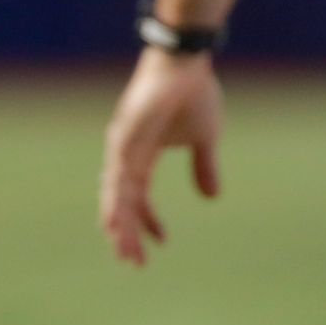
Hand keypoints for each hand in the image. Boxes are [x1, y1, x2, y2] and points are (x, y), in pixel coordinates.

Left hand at [100, 48, 221, 264]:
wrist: (187, 62)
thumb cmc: (193, 93)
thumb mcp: (204, 138)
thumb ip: (203, 167)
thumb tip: (211, 198)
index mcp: (142, 155)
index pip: (138, 197)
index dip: (147, 221)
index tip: (162, 243)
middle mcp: (126, 153)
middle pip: (122, 202)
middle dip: (127, 233)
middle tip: (133, 261)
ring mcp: (123, 145)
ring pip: (116, 195)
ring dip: (119, 225)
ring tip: (123, 252)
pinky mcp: (125, 137)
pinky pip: (117, 176)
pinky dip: (115, 200)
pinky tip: (114, 221)